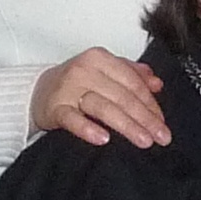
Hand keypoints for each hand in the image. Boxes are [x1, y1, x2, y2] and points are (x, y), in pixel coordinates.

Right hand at [30, 49, 169, 147]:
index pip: (132, 82)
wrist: (38, 91)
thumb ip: (131, 74)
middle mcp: (84, 70)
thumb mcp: (104, 72)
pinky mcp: (54, 108)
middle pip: (122, 96)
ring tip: (144, 141)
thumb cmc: (77, 82)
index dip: (150, 103)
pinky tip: (103, 139)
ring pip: (103, 107)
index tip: (163, 122)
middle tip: (161, 137)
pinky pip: (72, 119)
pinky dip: (87, 128)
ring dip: (126, 125)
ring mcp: (68, 89)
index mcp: (100, 58)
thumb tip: (157, 84)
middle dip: (145, 118)